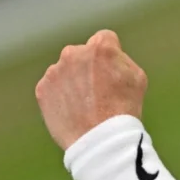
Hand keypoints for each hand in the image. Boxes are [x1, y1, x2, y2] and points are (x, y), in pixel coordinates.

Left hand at [36, 30, 147, 150]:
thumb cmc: (124, 109)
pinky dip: (60, 96)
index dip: (111, 56)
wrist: (100, 140)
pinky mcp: (42, 89)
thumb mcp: (137, 77)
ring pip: (65, 71)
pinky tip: (73, 111)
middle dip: (88, 66)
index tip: (112, 71)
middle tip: (98, 91)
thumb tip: (110, 57)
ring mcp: (55, 71)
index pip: (105, 39)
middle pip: (82, 54)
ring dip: (73, 81)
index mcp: (100, 48)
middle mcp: (73, 54)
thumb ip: (121, 59)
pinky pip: (53, 87)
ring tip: (85, 105)